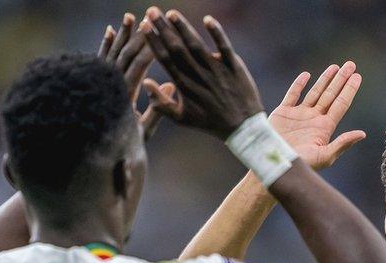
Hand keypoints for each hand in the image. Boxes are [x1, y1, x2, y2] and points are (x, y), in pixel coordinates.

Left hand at [98, 13, 173, 140]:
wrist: (88, 152)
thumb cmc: (121, 146)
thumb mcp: (143, 132)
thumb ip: (157, 111)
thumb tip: (171, 86)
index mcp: (123, 96)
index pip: (138, 66)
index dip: (149, 48)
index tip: (159, 33)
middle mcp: (109, 85)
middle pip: (125, 54)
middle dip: (137, 35)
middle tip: (148, 17)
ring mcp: (99, 82)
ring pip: (111, 53)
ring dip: (121, 35)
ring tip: (129, 17)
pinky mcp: (93, 82)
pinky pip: (100, 60)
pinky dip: (105, 45)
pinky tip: (110, 31)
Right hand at [140, 8, 263, 138]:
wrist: (241, 127)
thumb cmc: (209, 122)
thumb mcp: (181, 119)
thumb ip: (161, 104)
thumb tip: (145, 84)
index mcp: (184, 86)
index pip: (165, 59)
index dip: (154, 42)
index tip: (144, 27)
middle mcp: (198, 75)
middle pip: (177, 48)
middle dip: (163, 29)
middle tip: (152, 11)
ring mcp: (216, 70)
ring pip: (196, 45)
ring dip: (183, 28)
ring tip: (171, 13)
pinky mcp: (233, 66)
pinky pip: (224, 46)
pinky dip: (217, 33)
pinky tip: (208, 19)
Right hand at [270, 63, 365, 169]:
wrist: (272, 163)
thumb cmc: (299, 164)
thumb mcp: (324, 156)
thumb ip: (342, 144)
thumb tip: (363, 134)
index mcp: (324, 128)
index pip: (341, 104)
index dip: (349, 90)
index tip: (358, 76)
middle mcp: (314, 119)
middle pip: (331, 95)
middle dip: (341, 80)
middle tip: (351, 65)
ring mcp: (299, 115)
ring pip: (315, 93)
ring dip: (325, 79)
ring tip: (335, 67)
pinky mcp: (283, 113)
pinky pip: (292, 95)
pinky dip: (299, 85)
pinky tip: (306, 75)